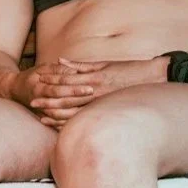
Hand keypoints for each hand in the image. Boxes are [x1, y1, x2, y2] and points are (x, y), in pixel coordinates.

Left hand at [25, 58, 158, 127]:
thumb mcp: (104, 64)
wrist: (155, 79)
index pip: (66, 79)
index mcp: (94, 77)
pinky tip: (60, 126)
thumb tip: (60, 61)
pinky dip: (71, 123)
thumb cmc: (129, 70)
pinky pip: (86, 120)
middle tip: (32, 101)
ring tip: (41, 116)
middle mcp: (95, 92)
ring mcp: (101, 104)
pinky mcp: (107, 113)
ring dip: (56, 114)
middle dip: (48, 99)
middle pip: (66, 97)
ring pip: (73, 111)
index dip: (51, 80)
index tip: (38, 80)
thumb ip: (81, 65)